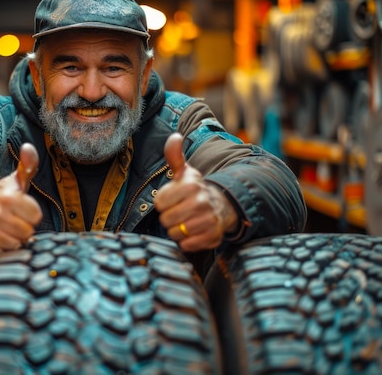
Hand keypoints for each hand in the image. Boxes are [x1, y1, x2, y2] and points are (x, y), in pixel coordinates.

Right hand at [0, 143, 42, 256]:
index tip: (23, 211)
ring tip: (5, 230)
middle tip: (14, 222)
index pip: (36, 217)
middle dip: (23, 229)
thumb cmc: (0, 198)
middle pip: (26, 233)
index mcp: (7, 197)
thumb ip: (27, 166)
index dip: (32, 215)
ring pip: (13, 245)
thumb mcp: (15, 182)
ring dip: (12, 240)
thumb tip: (28, 147)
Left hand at [154, 133, 237, 250]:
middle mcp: (201, 202)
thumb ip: (174, 156)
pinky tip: (193, 231)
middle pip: (166, 220)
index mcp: (191, 185)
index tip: (172, 199)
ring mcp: (208, 220)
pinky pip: (187, 245)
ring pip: (175, 233)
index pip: (160, 203)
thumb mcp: (184, 172)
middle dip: (169, 217)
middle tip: (179, 211)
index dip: (163, 202)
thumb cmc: (195, 190)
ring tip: (186, 221)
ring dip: (177, 230)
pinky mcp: (212, 237)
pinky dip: (187, 241)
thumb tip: (175, 137)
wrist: (222, 205)